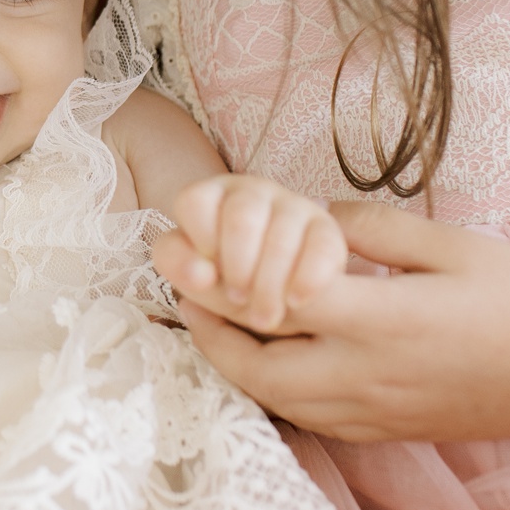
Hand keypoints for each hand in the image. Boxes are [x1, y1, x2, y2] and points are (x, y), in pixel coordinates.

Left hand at [155, 174, 348, 332]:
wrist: (281, 295)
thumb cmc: (229, 281)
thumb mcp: (198, 277)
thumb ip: (182, 267)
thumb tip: (200, 274)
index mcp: (211, 198)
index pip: (194, 203)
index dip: (198, 242)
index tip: (207, 276)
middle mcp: (251, 193)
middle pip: (241, 215)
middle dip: (237, 266)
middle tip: (237, 301)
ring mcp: (292, 206)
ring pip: (281, 231)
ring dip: (270, 280)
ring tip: (263, 316)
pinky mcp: (326, 228)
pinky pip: (321, 245)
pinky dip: (308, 277)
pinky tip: (296, 301)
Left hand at [170, 200, 509, 442]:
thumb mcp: (452, 245)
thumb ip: (373, 232)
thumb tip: (314, 220)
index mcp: (383, 323)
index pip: (274, 305)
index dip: (217, 277)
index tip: (180, 248)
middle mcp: (368, 379)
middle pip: (257, 369)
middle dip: (207, 330)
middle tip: (179, 287)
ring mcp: (375, 414)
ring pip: (276, 400)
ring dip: (234, 361)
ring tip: (208, 316)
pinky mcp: (387, 431)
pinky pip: (308, 415)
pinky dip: (272, 385)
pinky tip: (267, 351)